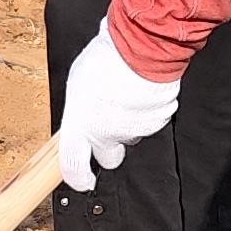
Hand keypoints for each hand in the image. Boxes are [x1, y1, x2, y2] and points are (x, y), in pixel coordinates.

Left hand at [54, 26, 181, 191]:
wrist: (140, 49)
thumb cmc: (106, 60)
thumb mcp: (76, 84)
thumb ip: (79, 110)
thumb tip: (82, 115)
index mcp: (81, 126)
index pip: (73, 167)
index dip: (78, 179)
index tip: (82, 181)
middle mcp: (108, 135)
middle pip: (109, 158)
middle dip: (109, 147)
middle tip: (108, 125)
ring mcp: (135, 130)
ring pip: (132, 135)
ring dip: (128, 120)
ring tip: (125, 93)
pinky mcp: (157, 121)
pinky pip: (151, 120)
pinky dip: (146, 109)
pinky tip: (140, 90)